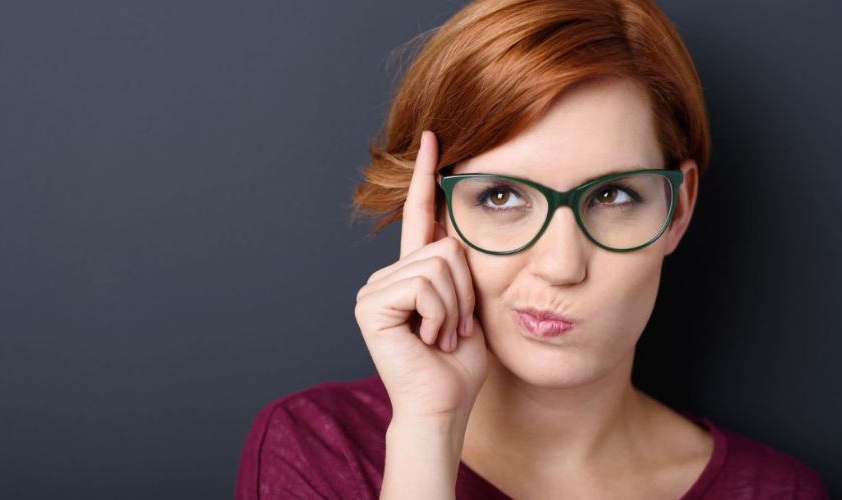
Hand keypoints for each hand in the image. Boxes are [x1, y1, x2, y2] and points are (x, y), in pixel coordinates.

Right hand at [354, 130, 488, 422]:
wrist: (443, 406)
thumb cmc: (459, 364)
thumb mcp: (470, 304)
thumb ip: (463, 266)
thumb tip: (463, 229)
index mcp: (411, 273)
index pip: (420, 214)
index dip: (425, 176)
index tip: (434, 136)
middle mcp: (387, 276)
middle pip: (446, 245)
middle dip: (465, 291)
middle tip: (453, 329)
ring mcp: (374, 289)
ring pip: (439, 264)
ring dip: (455, 307)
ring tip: (441, 337)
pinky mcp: (371, 304)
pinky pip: (425, 284)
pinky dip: (440, 314)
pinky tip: (428, 339)